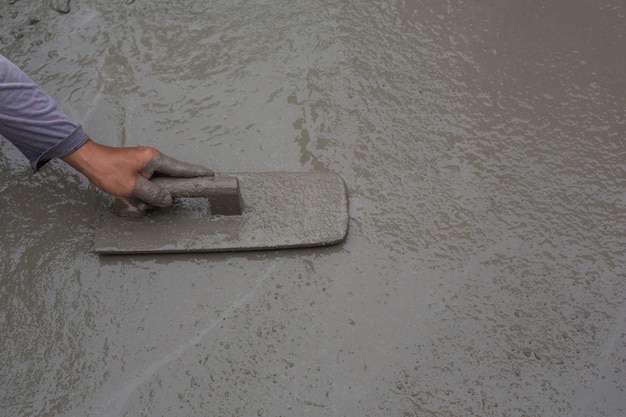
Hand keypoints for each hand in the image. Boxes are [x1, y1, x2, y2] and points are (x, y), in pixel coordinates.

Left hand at [62, 139, 212, 207]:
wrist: (88, 159)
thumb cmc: (107, 170)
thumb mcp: (132, 187)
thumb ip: (154, 195)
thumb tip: (168, 200)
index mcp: (155, 159)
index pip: (182, 168)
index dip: (197, 173)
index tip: (211, 176)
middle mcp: (152, 158)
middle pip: (170, 178)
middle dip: (164, 192)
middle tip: (151, 198)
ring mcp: (145, 162)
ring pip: (157, 183)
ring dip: (149, 194)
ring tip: (133, 197)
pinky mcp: (138, 167)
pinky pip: (148, 182)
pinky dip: (143, 191)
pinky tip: (132, 195)